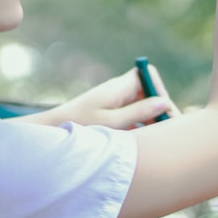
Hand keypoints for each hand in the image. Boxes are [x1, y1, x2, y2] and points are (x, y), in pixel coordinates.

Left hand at [19, 65, 180, 128]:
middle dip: (160, 109)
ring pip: (143, 106)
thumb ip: (139, 113)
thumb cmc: (79, 126)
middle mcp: (119, 90)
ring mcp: (115, 102)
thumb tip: (164, 102)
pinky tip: (141, 143)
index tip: (164, 111)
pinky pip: (133, 116)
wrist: (51, 131)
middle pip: (149, 91)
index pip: (149, 75)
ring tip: (156, 140)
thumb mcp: (113, 123)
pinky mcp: (111, 114)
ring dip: (151, 120)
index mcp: (119, 86)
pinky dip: (140, 127)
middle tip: (167, 130)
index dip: (159, 89)